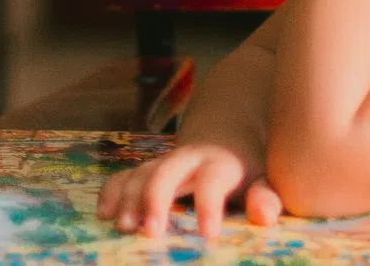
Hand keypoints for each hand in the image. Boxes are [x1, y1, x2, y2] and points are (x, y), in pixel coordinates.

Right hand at [96, 144, 282, 239]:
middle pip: (169, 170)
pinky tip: (104, 214)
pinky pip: (125, 175)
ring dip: (130, 198)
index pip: (213, 180)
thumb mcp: (265, 179)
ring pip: (143, 173)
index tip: (208, 234)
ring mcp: (166, 162)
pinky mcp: (149, 168)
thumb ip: (266, 197)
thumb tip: (265, 216)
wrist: (228, 136)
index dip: (209, 205)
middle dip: (156, 198)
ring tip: (122, 227)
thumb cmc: (248, 169)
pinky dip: (112, 191)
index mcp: (221, 163)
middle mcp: (189, 158)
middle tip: (149, 231)